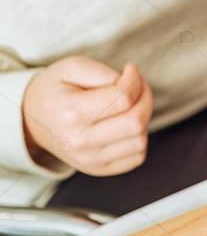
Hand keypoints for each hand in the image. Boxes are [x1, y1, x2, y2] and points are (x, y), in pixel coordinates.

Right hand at [23, 57, 153, 175]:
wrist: (32, 120)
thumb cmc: (56, 90)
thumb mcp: (72, 67)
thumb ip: (102, 72)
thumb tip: (128, 84)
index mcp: (72, 113)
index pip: (123, 99)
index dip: (135, 80)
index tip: (129, 70)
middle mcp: (80, 141)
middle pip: (136, 123)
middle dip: (145, 99)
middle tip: (136, 87)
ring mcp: (89, 159)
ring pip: (140, 141)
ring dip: (143, 119)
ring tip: (129, 106)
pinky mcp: (97, 169)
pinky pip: (136, 157)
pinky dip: (138, 139)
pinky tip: (124, 125)